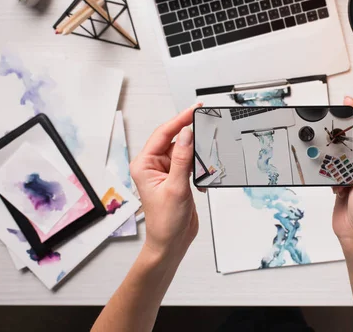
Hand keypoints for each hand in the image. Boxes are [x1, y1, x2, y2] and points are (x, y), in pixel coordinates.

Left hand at [130, 104, 201, 262]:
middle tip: (208, 124)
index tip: (195, 109)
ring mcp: (166, 171)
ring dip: (197, 153)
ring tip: (207, 156)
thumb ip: (182, 159)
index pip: (163, 134)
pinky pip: (190, 162)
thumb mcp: (175, 188)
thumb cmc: (165, 222)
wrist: (170, 242)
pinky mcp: (177, 177)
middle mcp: (153, 165)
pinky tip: (203, 174)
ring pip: (185, 150)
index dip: (180, 119)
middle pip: (174, 139)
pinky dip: (200, 165)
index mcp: (144, 164)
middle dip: (191, 135)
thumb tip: (186, 134)